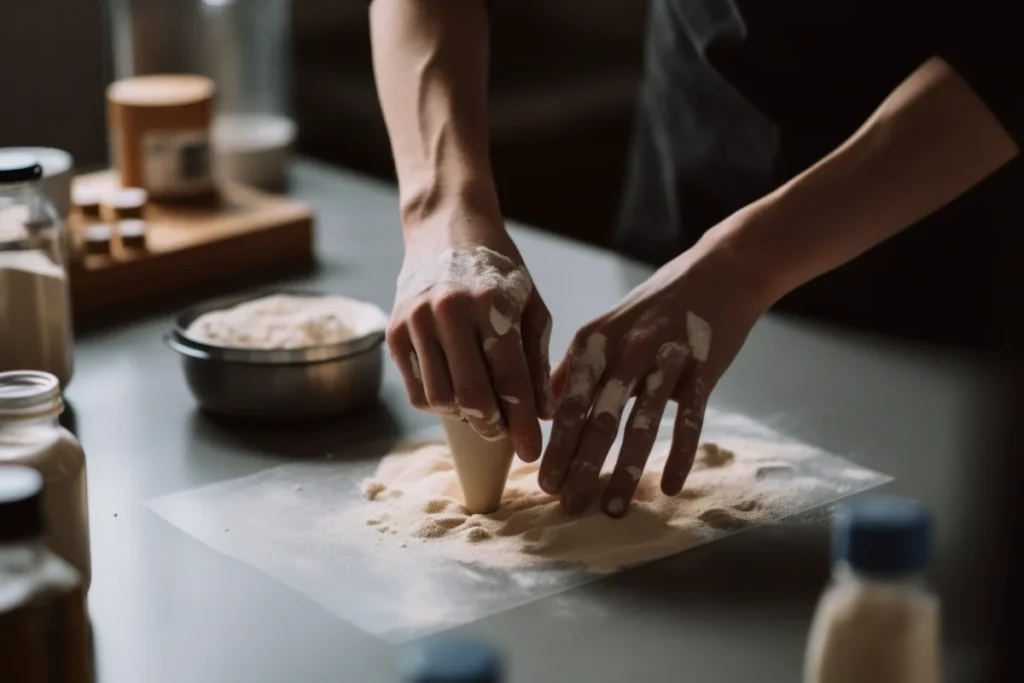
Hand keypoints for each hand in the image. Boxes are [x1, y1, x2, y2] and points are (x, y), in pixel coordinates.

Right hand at [387, 204, 554, 461]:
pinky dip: (438, 403)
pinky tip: (456, 393)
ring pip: (440, 399)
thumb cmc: (498, 269)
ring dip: (464, 417)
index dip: (524, 422)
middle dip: (493, 426)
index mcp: (491, 303)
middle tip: (506, 434)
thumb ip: (537, 360)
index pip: (511, 379)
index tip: (532, 452)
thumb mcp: (531, 305)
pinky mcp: (394, 331)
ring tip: (483, 409)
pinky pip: (416, 389)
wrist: (446, 226)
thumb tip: (544, 414)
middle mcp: (449, 312)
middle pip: (471, 396)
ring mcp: (416, 321)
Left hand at [537, 233, 770, 515]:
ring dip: (625, 470)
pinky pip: (690, 419)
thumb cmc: (656, 308)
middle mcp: (626, 350)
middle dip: (580, 466)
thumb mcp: (606, 328)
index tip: (542, 484)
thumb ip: (576, 368)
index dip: (556, 445)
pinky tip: (668, 488)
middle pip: (599, 417)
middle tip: (567, 506)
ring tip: (611, 508)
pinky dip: (679, 455)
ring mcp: (667, 358)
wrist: (720, 272)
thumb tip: (546, 411)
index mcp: (594, 342)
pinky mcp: (704, 368)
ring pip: (641, 423)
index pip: (568, 403)